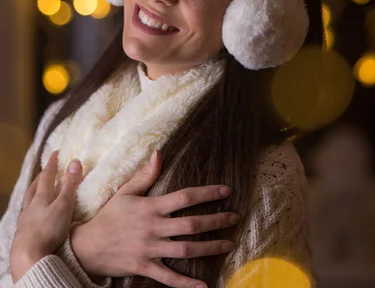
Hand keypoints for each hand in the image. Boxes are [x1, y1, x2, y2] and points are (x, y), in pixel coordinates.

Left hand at [10, 150, 82, 281]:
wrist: (28, 256)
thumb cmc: (48, 229)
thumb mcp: (64, 205)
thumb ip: (70, 185)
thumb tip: (75, 161)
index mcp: (41, 197)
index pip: (47, 176)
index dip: (52, 164)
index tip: (55, 153)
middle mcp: (30, 206)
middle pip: (34, 188)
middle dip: (40, 177)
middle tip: (45, 171)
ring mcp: (25, 221)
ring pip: (28, 202)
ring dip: (33, 194)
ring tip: (37, 191)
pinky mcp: (23, 234)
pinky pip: (26, 217)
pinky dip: (30, 211)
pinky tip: (33, 216)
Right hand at [71, 150, 238, 287]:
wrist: (86, 246)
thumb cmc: (109, 216)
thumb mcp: (126, 192)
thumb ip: (146, 174)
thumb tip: (160, 153)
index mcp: (151, 206)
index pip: (185, 197)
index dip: (207, 193)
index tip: (227, 191)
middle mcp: (154, 227)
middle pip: (192, 224)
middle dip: (216, 221)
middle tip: (236, 218)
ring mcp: (150, 249)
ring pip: (186, 249)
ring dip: (210, 247)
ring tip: (229, 243)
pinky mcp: (145, 267)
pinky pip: (169, 277)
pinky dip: (187, 283)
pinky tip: (204, 284)